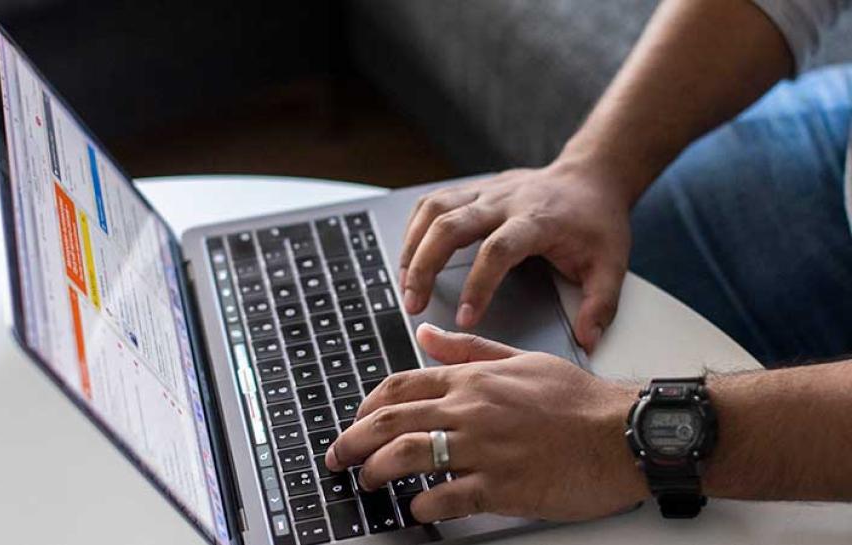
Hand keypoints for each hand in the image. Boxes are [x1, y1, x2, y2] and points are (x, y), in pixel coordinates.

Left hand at [325, 324, 647, 521]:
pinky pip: (446, 498)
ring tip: (368, 482)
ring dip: (377, 471)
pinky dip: (422, 506)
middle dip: (353, 440)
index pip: (401, 385)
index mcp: (473, 379)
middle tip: (338, 456)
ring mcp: (483, 449)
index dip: (367, 405)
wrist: (622, 433)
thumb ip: (469, 349)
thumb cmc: (578, 399)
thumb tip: (427, 335)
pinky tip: (416, 509)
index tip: (357, 420)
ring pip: (409, 456)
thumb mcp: (521, 359)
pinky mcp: (500, 487)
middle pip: (391, 421)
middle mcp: (470, 410)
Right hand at [399, 163, 631, 351]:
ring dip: (412, 247)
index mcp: (537, 220)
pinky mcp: (473, 189)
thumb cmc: (596, 221)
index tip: (465, 319)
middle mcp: (504, 201)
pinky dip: (414, 229)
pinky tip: (410, 256)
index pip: (497, 250)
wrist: (591, 175)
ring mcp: (485, 191)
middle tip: (413, 304)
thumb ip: (600, 305)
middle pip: (450, 224)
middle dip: (424, 265)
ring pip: (434, 210)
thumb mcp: (612, 264)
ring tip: (405, 285)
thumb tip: (587, 341)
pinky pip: (432, 203)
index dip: (478, 285)